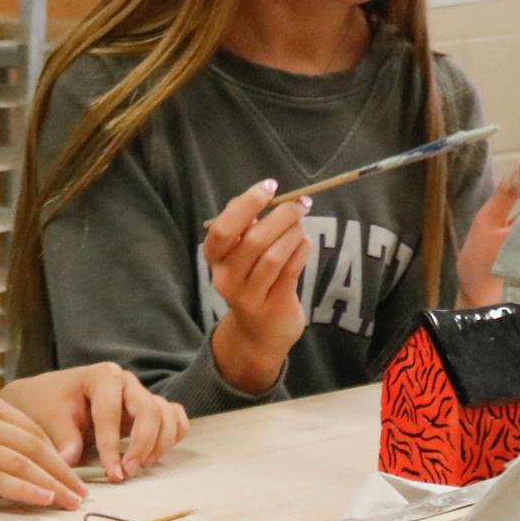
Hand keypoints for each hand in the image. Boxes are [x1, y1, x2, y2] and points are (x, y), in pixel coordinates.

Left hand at [0, 363, 188, 481]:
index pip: (112, 411)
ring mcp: (141, 395)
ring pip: (167, 416)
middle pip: (150, 410)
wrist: (51, 398)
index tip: (112, 472)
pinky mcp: (150, 410)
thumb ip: (63, 438)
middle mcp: (128, 382)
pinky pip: (175, 419)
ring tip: (137, 468)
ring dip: (159, 445)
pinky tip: (153, 456)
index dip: (112, 445)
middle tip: (128, 472)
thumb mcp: (49, 418)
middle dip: (142, 445)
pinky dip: (172, 437)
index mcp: (103, 377)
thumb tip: (70, 462)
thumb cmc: (49, 404)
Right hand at [0, 391, 86, 509]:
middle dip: (63, 471)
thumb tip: (17, 457)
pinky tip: (43, 500)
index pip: (32, 428)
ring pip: (22, 464)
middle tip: (82, 492)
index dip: (56, 454)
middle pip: (34, 446)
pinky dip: (25, 491)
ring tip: (71, 502)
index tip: (71, 473)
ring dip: (52, 485)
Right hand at [202, 180, 311, 394]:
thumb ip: (247, 228)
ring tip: (302, 223)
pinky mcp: (273, 306)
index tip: (270, 186)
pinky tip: (304, 242)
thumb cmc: (252, 283)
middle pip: (252, 241)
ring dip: (293, 233)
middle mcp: (226, 279)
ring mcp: (248, 296)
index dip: (246, 204)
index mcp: (214, 260)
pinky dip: (301, 250)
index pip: (223, 229)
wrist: (259, 334)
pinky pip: (290, 270)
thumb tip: (268, 195)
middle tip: (300, 204)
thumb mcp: (241, 256)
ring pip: (273, 256)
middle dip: (280, 216)